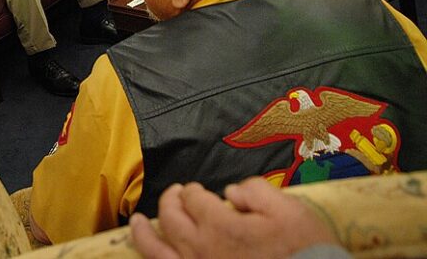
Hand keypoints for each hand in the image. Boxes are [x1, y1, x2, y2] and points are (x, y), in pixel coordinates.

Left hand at [129, 178, 338, 258]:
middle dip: (170, 201)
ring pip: (156, 250)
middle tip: (175, 194)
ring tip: (136, 222)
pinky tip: (151, 253)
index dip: (194, 191)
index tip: (199, 191)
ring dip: (143, 233)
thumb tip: (232, 192)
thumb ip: (256, 191)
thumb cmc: (304, 249)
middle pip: (171, 218)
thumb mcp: (288, 209)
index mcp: (220, 225)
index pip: (193, 199)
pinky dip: (154, 258)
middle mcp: (200, 248)